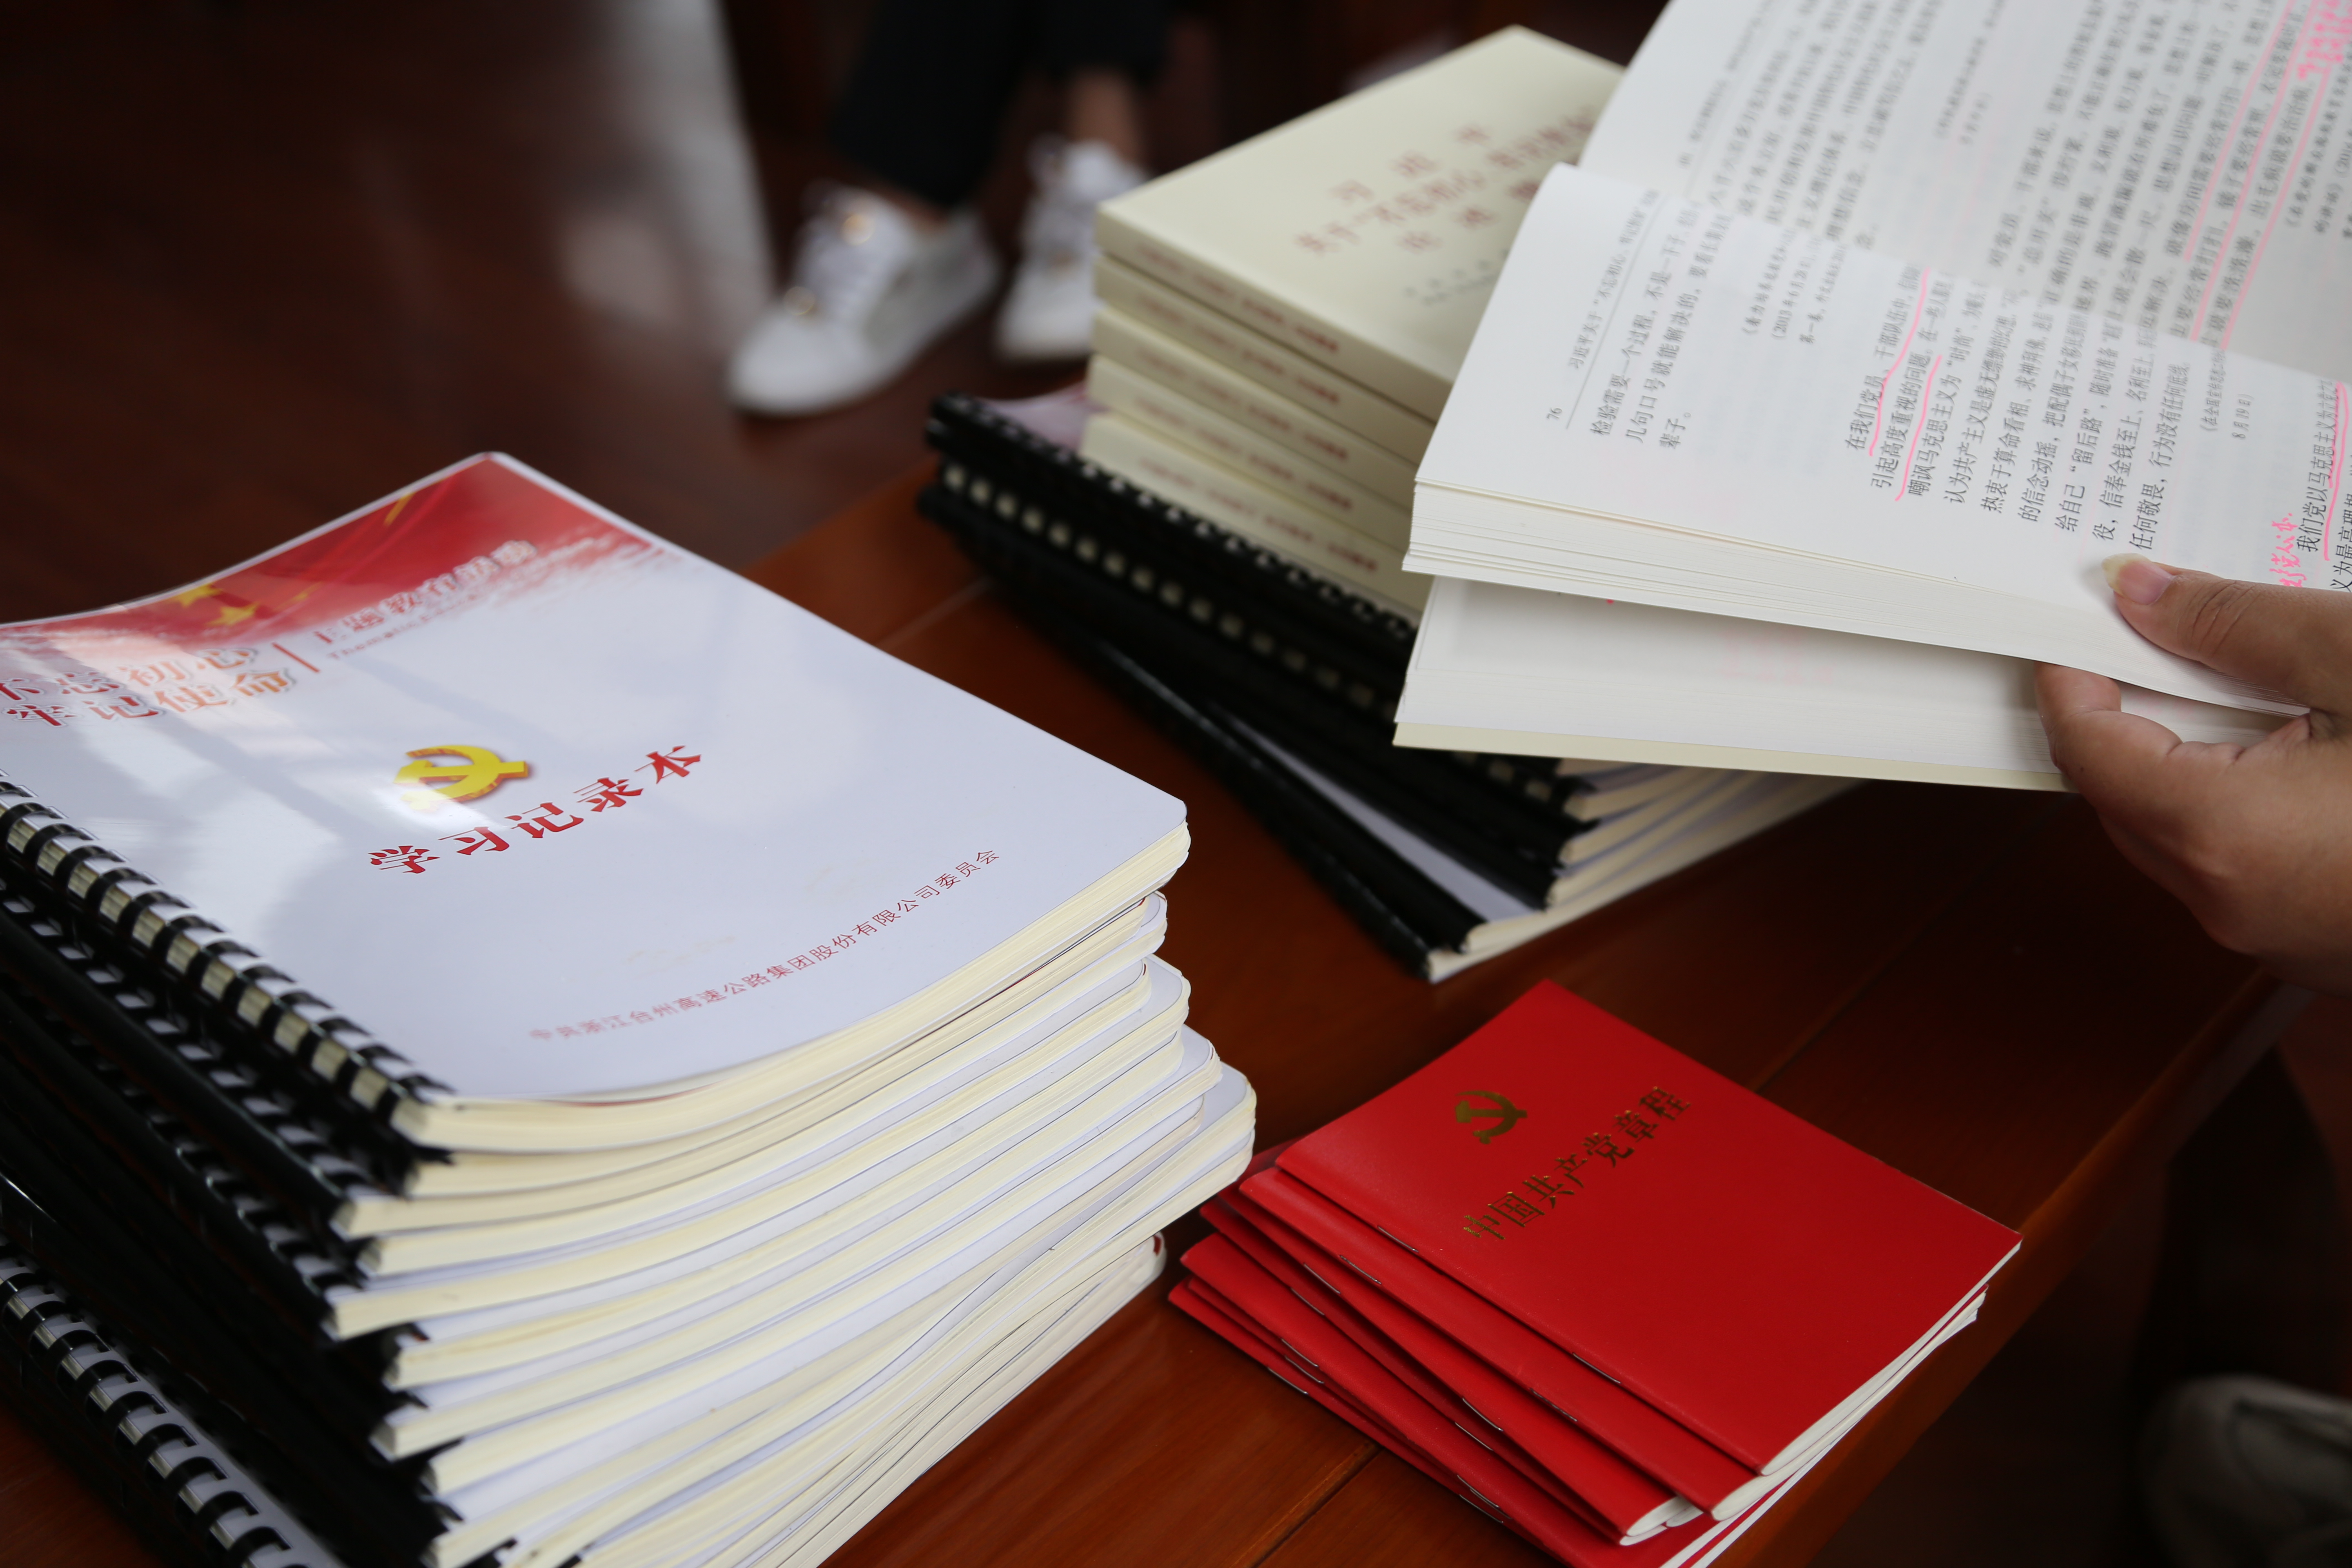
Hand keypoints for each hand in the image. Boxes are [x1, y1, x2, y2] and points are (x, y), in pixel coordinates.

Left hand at [2036, 557, 2351, 992]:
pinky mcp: (2323, 938)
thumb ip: (2240, 627)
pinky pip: (2244, 860)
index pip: (2087, 751)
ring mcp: (2277, 935)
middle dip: (2128, 709)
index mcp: (2222, 838)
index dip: (2070, 676)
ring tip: (2235, 670)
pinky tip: (2298, 734)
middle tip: (2156, 628)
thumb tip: (2143, 594)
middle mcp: (2230, 903)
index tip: (2077, 619)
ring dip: (2191, 751)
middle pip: (2122, 795)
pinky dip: (2244, 794)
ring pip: (2182, 830)